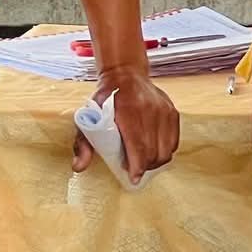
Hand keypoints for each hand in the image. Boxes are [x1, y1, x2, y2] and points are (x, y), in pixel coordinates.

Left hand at [71, 66, 180, 185]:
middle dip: (144, 167)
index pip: (138, 146)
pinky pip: (173, 141)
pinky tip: (154, 152)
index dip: (137, 167)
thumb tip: (78, 167)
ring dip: (155, 162)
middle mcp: (150, 110)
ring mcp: (163, 110)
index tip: (133, 178)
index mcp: (128, 110)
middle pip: (153, 151)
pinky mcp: (172, 112)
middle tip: (134, 170)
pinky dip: (165, 151)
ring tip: (144, 163)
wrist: (125, 74)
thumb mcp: (89, 117)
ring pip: (166, 149)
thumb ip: (83, 143)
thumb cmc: (106, 97)